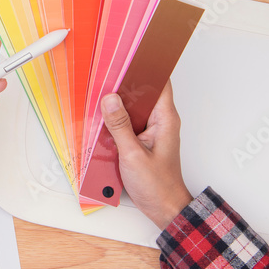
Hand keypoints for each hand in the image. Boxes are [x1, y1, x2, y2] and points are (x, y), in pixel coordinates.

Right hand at [101, 81, 192, 228]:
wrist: (166, 209)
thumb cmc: (158, 186)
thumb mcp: (132, 154)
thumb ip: (120, 125)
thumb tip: (110, 100)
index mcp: (165, 118)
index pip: (159, 81)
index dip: (146, 67)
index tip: (128, 58)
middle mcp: (162, 120)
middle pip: (143, 92)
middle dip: (124, 86)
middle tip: (106, 81)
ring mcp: (153, 129)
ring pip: (134, 107)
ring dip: (119, 106)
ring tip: (102, 102)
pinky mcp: (144, 139)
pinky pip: (130, 122)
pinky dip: (118, 121)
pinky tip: (106, 124)